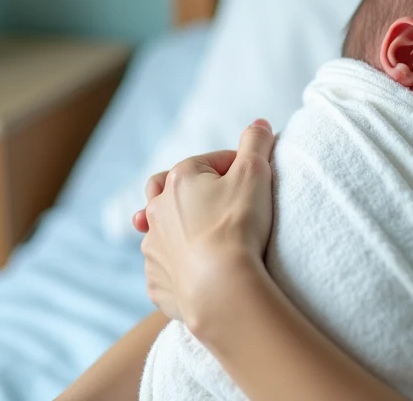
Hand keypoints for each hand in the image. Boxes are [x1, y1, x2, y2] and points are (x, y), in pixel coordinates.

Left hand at [134, 120, 276, 329]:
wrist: (222, 288)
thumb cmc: (238, 226)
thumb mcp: (256, 172)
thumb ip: (257, 142)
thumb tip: (260, 124)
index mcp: (179, 179)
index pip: (212, 162)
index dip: (237, 168)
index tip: (256, 182)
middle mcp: (156, 211)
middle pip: (167, 189)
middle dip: (187, 191)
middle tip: (211, 200)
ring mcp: (153, 248)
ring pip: (160, 230)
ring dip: (177, 230)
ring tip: (202, 239)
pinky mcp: (156, 281)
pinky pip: (164, 267)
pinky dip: (177, 266)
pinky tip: (197, 271)